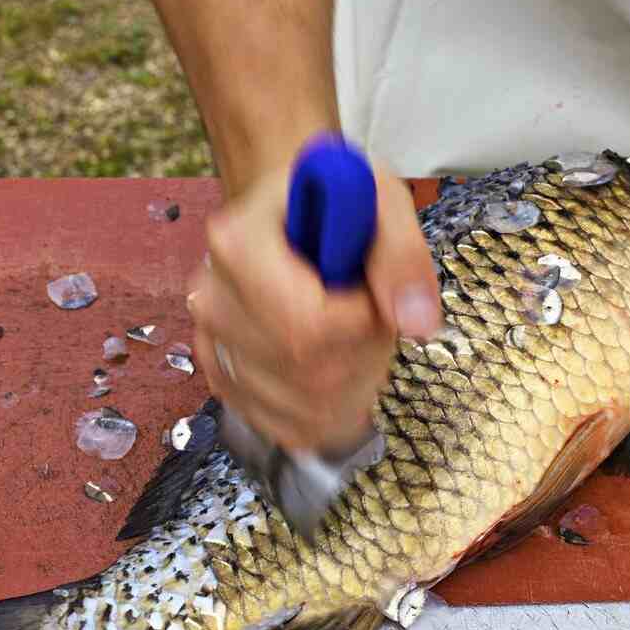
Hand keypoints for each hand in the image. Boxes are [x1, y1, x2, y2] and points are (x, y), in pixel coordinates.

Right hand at [187, 161, 439, 452]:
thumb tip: (416, 323)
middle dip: (365, 353)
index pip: (308, 326)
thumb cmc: (334, 202)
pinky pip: (292, 428)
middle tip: (369, 312)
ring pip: (307, 409)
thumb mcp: (381, 201)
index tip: (371, 291)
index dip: (362, 322)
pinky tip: (336, 365)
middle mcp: (213, 300)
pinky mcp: (225, 381)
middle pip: (311, 373)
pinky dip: (331, 410)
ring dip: (355, 383)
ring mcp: (213, 345)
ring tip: (351, 333)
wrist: (290, 213)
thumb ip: (402, 255)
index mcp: (238, 244)